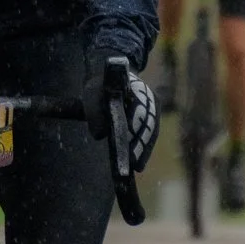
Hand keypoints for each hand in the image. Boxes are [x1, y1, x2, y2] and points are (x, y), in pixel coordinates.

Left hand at [85, 53, 158, 171]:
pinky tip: (139, 164)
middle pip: (145, 120)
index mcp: (130, 83)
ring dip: (143, 148)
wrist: (111, 77)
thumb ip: (94, 112)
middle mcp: (145, 92)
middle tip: (133, 162)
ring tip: (136, 166)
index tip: (128, 142)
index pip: (135, 106)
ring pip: (150, 128)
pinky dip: (145, 148)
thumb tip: (100, 134)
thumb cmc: (99, 87)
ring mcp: (151, 102)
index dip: (133, 124)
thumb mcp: (91, 94)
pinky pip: (151, 132)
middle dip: (139, 142)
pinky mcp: (153, 113)